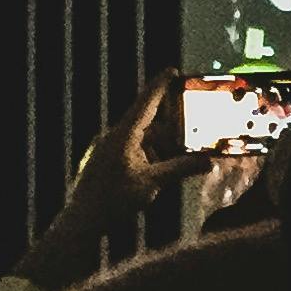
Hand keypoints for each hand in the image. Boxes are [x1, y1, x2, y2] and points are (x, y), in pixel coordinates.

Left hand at [47, 71, 210, 250]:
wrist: (81, 220)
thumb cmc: (113, 200)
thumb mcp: (151, 183)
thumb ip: (180, 169)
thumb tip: (209, 162)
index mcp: (123, 135)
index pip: (146, 103)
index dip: (160, 85)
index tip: (172, 70)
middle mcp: (114, 137)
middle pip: (148, 123)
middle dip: (171, 126)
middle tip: (193, 127)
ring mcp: (108, 149)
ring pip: (142, 139)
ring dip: (162, 146)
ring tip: (181, 155)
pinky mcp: (106, 161)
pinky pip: (133, 150)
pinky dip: (150, 155)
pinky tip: (161, 169)